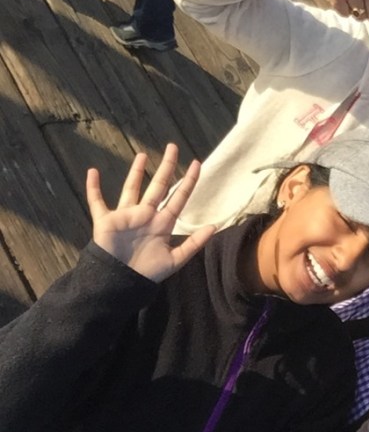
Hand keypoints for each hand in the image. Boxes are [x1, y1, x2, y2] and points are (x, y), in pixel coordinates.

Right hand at [87, 143, 215, 282]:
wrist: (119, 285)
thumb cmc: (147, 274)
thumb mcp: (175, 259)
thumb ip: (194, 243)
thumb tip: (214, 226)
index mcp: (162, 223)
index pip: (178, 197)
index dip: (188, 181)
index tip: (197, 163)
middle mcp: (146, 216)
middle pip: (158, 186)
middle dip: (166, 167)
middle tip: (173, 147)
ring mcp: (126, 216)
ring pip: (132, 189)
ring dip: (136, 173)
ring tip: (142, 155)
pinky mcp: (106, 221)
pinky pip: (97, 202)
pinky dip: (93, 188)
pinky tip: (92, 172)